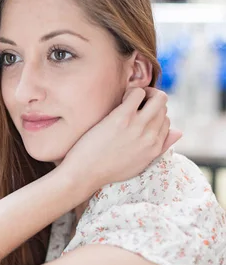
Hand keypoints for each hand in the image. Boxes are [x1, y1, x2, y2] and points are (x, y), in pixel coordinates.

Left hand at [59, 87, 181, 192]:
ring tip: (130, 100)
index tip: (140, 115)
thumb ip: (160, 147)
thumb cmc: (108, 169)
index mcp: (156, 147)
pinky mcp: (123, 117)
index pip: (167, 122)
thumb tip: (179, 131)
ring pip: (157, 97)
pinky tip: (121, 100)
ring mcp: (138, 126)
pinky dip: (132, 91)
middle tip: (136, 103)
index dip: (154, 116)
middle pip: (163, 108)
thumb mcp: (140, 163)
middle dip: (152, 101)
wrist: (86, 173)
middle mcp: (151, 136)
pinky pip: (138, 93)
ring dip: (146, 93)